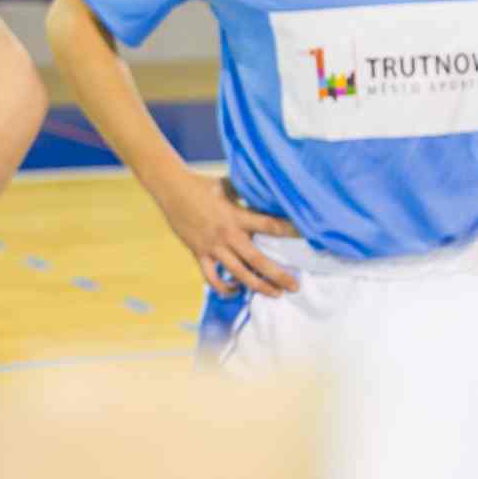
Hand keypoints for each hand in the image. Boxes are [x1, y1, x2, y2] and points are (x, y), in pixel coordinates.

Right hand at [157, 168, 299, 297]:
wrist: (171, 189)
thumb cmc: (202, 184)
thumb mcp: (228, 185)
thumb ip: (246, 194)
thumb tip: (266, 195)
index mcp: (236, 215)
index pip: (268, 225)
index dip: (288, 231)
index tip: (306, 237)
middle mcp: (227, 235)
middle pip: (257, 260)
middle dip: (278, 275)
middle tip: (295, 286)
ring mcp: (212, 247)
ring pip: (238, 274)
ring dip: (258, 286)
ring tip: (275, 294)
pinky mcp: (199, 253)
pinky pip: (212, 278)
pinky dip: (224, 287)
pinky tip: (235, 290)